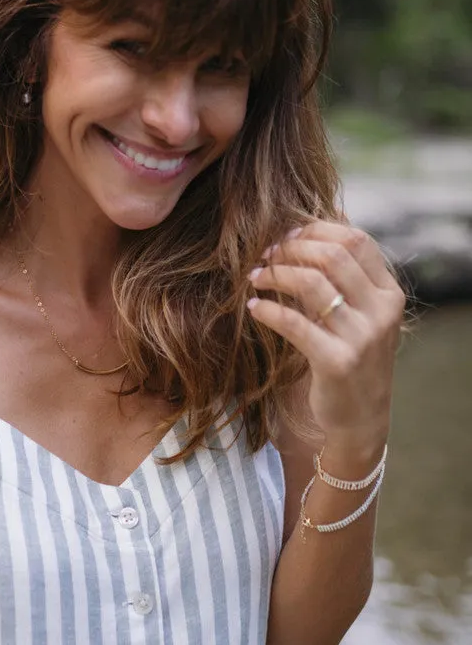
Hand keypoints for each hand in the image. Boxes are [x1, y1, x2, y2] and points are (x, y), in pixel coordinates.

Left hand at [246, 221, 405, 448]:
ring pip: (311, 282)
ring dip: (275, 274)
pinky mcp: (337, 362)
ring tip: (255, 277)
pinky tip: (254, 307)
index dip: (317, 230)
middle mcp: (381, 312)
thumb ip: (342, 277)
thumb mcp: (360, 314)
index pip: (357, 240)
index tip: (287, 236)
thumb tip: (307, 228)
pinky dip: (268, 310)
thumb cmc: (352, 355)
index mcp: (389, 293)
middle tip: (266, 255)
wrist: (361, 417)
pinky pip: (294, 323)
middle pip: (333, 255)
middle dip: (292, 249)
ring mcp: (362, 338)